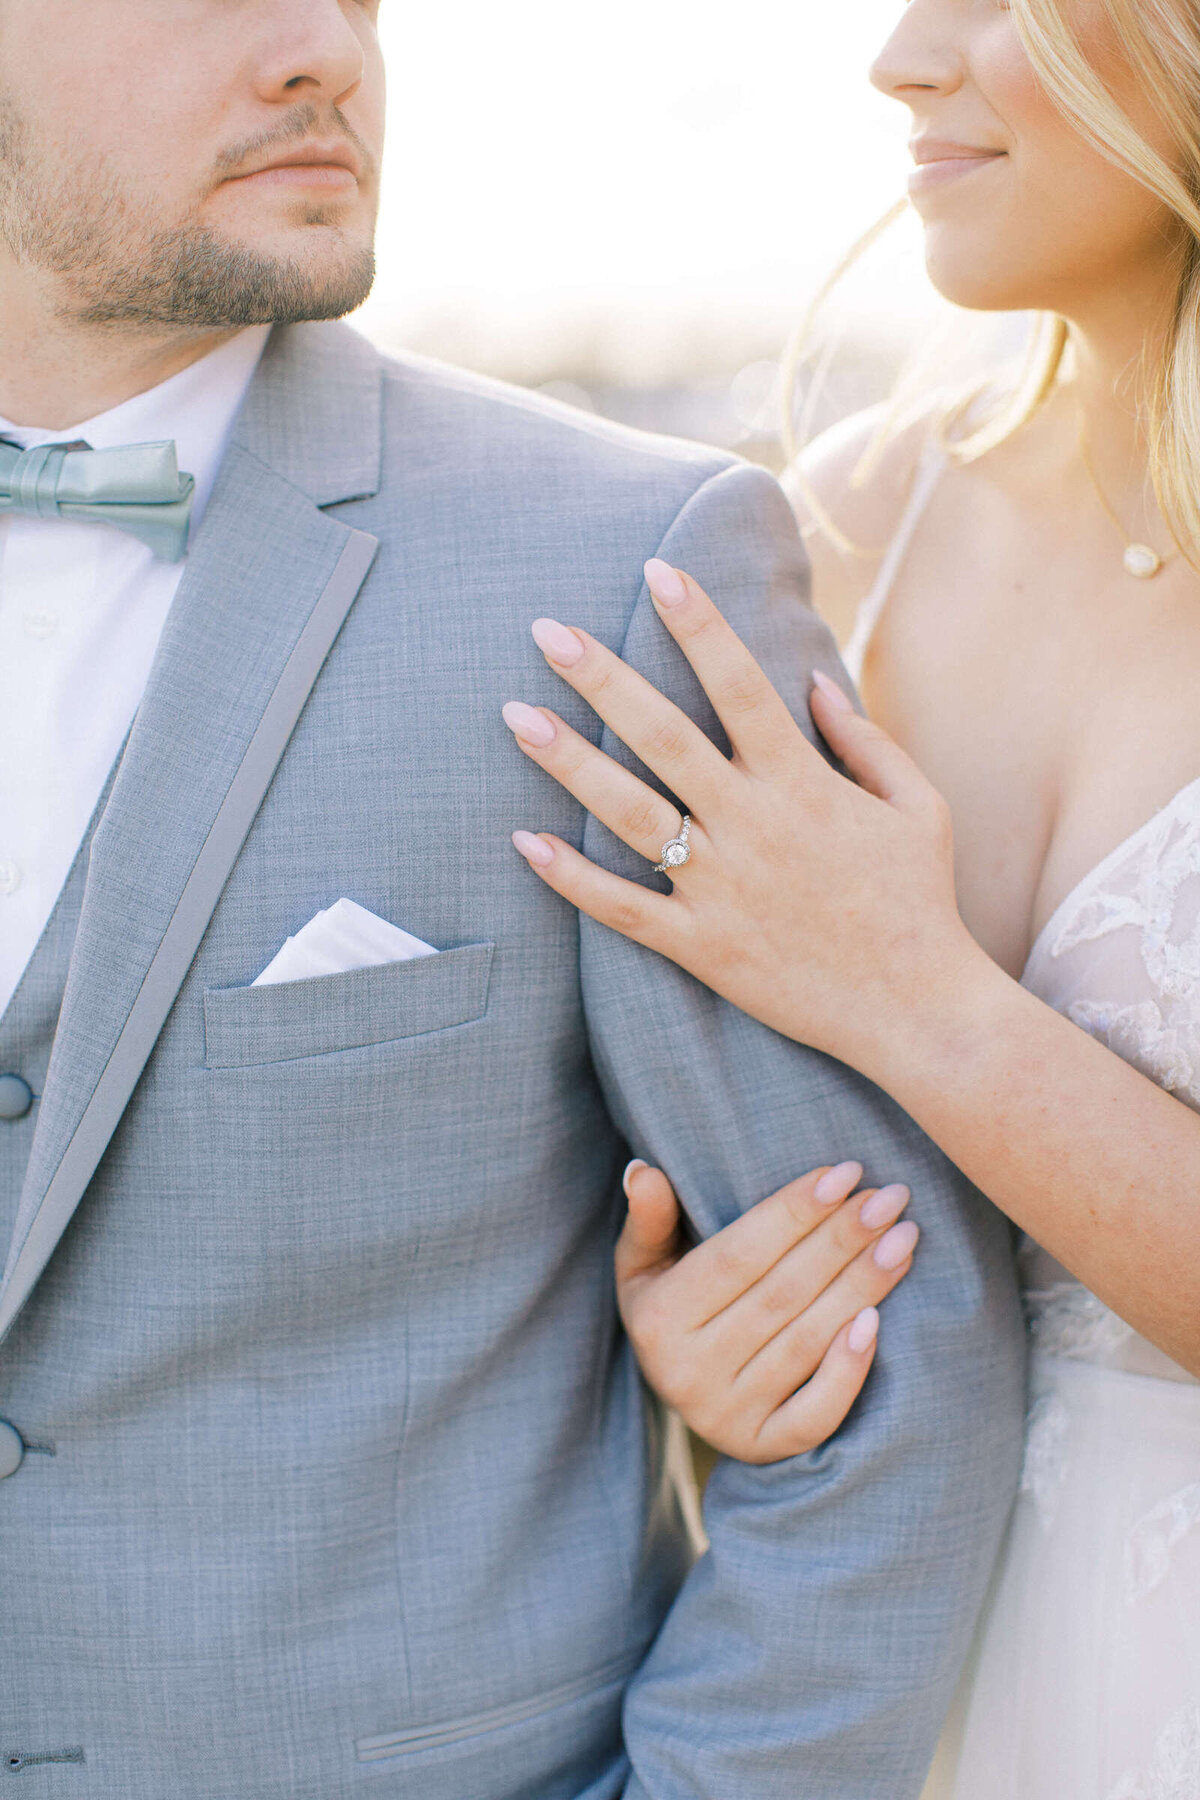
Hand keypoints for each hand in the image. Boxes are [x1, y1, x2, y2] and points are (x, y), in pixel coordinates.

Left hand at [503, 560, 982, 1078]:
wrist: (917, 1010)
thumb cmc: (919, 901)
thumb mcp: (919, 807)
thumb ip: (864, 741)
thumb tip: (812, 680)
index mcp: (803, 785)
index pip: (739, 685)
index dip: (697, 624)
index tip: (656, 572)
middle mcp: (752, 826)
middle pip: (663, 735)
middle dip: (601, 676)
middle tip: (547, 630)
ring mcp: (720, 888)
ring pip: (628, 812)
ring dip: (568, 761)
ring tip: (515, 716)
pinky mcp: (701, 946)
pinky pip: (621, 908)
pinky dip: (571, 877)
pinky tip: (524, 843)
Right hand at [616, 1158, 918, 1463]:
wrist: (680, 1393)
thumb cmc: (671, 1306)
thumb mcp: (643, 1263)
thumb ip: (649, 1218)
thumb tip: (643, 1170)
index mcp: (658, 1319)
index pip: (737, 1256)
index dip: (793, 1212)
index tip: (845, 1173)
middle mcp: (688, 1372)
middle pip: (781, 1294)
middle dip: (842, 1240)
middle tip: (891, 1198)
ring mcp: (726, 1416)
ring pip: (806, 1343)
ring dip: (862, 1286)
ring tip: (904, 1238)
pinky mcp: (762, 1447)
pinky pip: (815, 1415)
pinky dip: (848, 1370)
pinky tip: (878, 1320)